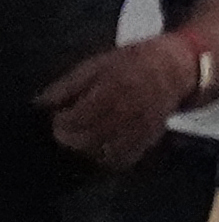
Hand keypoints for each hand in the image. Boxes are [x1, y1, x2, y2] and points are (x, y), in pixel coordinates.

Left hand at [33, 34, 201, 169]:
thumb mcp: (95, 64)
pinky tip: (102, 149)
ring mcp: (140, 127)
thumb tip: (41, 104)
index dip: (61, 123)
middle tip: (65, 132)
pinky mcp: (150, 138)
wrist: (174, 68)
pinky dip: (109, 158)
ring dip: (89, 150)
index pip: (78, 118)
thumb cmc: (131, 62)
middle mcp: (127, 111)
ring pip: (106, 153)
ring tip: (82, 140)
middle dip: (71, 139)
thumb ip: (68, 85)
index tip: (57, 118)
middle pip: (90, 139)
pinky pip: (126, 158)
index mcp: (110, 89)